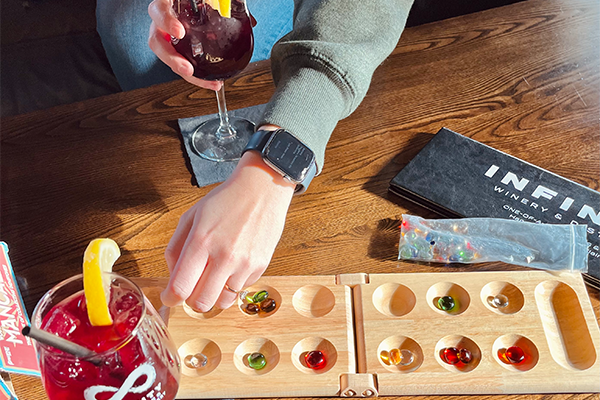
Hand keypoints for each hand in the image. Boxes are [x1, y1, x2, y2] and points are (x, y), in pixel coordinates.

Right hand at [148, 0, 221, 90]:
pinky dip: (198, 77)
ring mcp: (168, 40)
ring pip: (170, 60)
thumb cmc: (196, 5)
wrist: (194, 9)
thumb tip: (241, 13)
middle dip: (172, 60)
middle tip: (187, 69)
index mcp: (166, 7)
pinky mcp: (178, 52)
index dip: (167, 22)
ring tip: (207, 82)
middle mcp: (162, 25)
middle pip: (157, 43)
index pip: (159, 11)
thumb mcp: (203, 1)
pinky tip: (213, 82)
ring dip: (189, 75)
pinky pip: (184, 66)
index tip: (180, 32)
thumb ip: (216, 4)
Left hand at [160, 150, 295, 311]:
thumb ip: (176, 247)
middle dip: (191, 301)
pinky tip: (233, 264)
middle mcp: (224, 256)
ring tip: (214, 276)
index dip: (171, 298)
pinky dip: (233, 283)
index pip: (181, 287)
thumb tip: (172, 276)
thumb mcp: (191, 216)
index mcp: (201, 242)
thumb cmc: (225, 200)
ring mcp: (244, 263)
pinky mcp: (260, 266)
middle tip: (192, 288)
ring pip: (222, 302)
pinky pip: (241, 289)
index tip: (171, 297)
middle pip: (201, 303)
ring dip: (214, 294)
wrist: (261, 190)